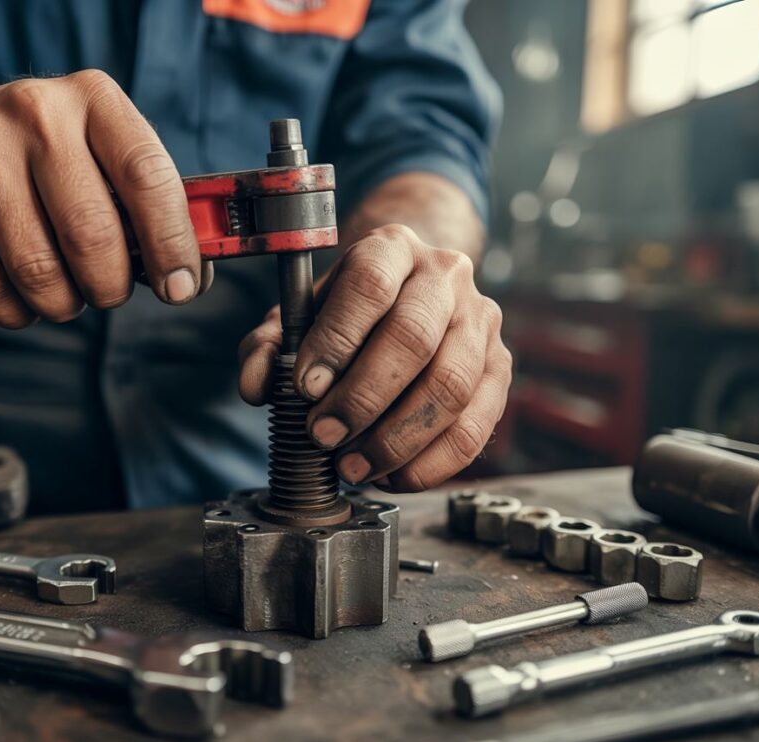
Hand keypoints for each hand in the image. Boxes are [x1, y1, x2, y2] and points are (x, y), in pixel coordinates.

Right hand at [0, 70, 209, 327]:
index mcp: (95, 101)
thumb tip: (192, 280)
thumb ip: (152, 211)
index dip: (171, 243)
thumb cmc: (50, 161)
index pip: (147, 177)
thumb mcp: (105, 160)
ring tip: (64, 293)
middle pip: (92, 234)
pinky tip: (21, 297)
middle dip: (110, 286)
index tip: (180, 288)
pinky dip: (14, 310)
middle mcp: (36, 113)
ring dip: (62, 304)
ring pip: (38, 269)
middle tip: (108, 291)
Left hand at [239, 224, 511, 491]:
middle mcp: (445, 276)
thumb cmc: (351, 308)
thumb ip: (270, 345)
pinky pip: (477, 423)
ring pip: (450, 385)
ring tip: (353, 466)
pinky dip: (434, 461)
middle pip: (413, 337)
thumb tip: (256, 386)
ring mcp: (481, 321)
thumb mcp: (302, 313)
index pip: (369, 285)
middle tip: (324, 436)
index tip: (305, 388)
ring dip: (396, 438)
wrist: (412, 291)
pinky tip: (395, 475)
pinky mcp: (501, 367)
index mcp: (392, 248)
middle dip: (362, 398)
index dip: (336, 341)